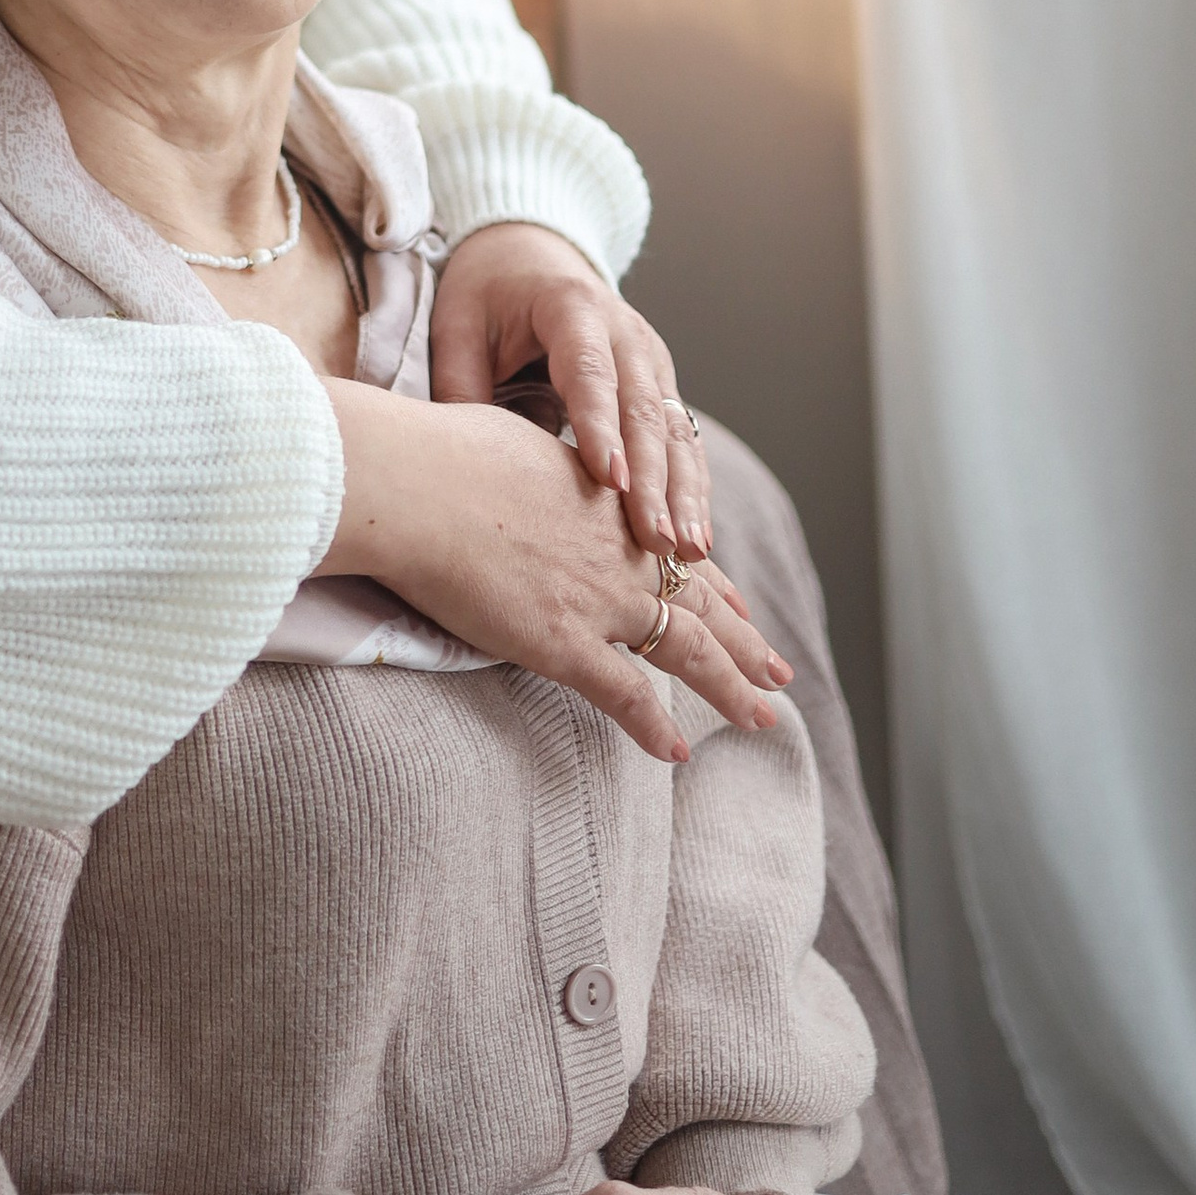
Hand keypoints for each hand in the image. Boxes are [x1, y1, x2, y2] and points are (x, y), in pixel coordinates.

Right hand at [319, 385, 791, 763]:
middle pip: (700, 604)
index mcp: (605, 500)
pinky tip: (679, 752)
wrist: (415, 482)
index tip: (739, 604)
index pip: (673, 549)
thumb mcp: (508, 442)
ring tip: (765, 717)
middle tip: (780, 670)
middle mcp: (617, 550)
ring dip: (731, 688)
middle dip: (745, 642)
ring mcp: (597, 599)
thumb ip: (534, 469)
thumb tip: (520, 467)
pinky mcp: (563, 642)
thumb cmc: (442, 452)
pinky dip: (655, 727)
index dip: (710, 581)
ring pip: (686, 652)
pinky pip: (625, 695)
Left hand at [432, 224, 712, 559]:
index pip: (590, 371)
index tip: (609, 481)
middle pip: (644, 410)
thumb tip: (466, 465)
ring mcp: (651, 358)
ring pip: (676, 430)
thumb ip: (461, 386)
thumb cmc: (487, 292)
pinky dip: (691, 488)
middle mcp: (625, 332)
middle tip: (658, 541)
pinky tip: (695, 536)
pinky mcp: (661, 384)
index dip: (601, 426)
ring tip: (690, 551)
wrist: (530, 252)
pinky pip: (681, 440)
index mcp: (571, 307)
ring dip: (686, 494)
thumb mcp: (458, 322)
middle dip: (654, 480)